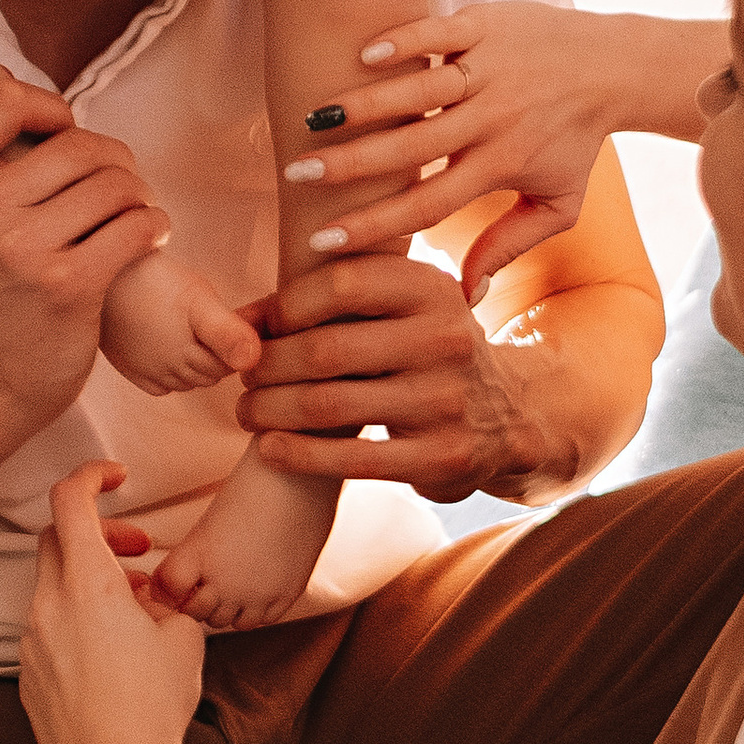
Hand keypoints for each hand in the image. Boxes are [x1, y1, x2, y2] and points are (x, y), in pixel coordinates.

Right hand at [0, 74, 167, 455]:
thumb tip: (57, 117)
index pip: (3, 99)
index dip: (47, 108)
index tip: (66, 137)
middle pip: (76, 143)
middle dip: (113, 159)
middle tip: (120, 185)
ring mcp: (21, 250)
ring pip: (115, 183)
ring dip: (138, 196)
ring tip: (134, 214)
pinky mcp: (68, 285)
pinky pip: (137, 226)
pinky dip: (155, 226)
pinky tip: (150, 237)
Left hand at [21, 462, 208, 743]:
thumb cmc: (153, 707)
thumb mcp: (183, 638)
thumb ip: (166, 602)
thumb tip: (153, 602)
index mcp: (87, 584)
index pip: (70, 501)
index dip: (90, 476)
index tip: (115, 477)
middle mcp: (48, 606)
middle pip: (56, 540)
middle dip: (97, 534)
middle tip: (136, 551)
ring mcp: (31, 643)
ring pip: (52, 589)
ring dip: (89, 583)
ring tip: (135, 611)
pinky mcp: (28, 678)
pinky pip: (47, 631)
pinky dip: (75, 623)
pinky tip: (112, 655)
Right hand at [98, 246, 264, 396]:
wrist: (102, 274)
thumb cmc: (153, 280)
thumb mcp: (198, 299)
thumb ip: (227, 332)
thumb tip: (254, 360)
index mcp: (189, 357)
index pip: (228, 366)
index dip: (238, 344)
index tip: (241, 319)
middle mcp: (168, 373)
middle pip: (208, 373)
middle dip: (218, 354)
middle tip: (218, 321)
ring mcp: (146, 373)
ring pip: (185, 379)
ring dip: (195, 362)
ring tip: (194, 329)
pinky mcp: (128, 368)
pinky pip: (160, 383)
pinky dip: (170, 371)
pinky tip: (169, 346)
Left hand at [237, 251, 534, 502]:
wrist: (503, 416)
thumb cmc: (422, 350)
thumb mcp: (401, 306)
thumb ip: (330, 299)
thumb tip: (241, 321)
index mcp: (432, 288)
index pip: (340, 283)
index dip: (285, 307)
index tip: (260, 328)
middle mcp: (445, 338)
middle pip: (325, 349)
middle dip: (267, 366)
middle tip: (243, 377)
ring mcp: (445, 400)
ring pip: (328, 406)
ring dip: (270, 410)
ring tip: (247, 411)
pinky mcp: (441, 456)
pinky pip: (350, 460)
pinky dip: (297, 454)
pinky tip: (269, 449)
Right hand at [284, 4, 622, 294]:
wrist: (612, 66)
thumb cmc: (574, 141)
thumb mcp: (557, 205)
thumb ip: (508, 247)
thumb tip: (464, 298)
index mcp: (503, 163)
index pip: (429, 203)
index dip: (374, 225)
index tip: (324, 241)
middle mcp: (494, 117)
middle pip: (413, 148)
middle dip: (351, 164)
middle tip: (297, 175)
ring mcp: (490, 68)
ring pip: (420, 89)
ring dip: (364, 103)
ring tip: (311, 119)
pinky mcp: (487, 24)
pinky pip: (439, 32)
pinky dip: (403, 41)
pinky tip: (363, 55)